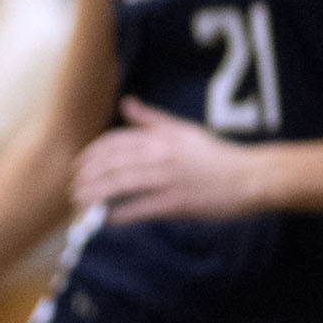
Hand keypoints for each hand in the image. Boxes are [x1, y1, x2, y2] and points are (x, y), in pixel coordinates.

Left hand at [71, 97, 268, 221]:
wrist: (250, 178)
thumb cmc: (216, 155)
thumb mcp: (184, 130)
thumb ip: (152, 119)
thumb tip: (126, 102)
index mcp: (161, 137)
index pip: (115, 142)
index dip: (91, 155)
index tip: (78, 166)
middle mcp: (160, 154)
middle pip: (111, 164)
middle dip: (86, 176)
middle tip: (72, 188)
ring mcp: (167, 179)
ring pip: (119, 185)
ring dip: (94, 195)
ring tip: (79, 202)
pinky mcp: (175, 203)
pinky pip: (138, 209)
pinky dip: (118, 215)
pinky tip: (104, 220)